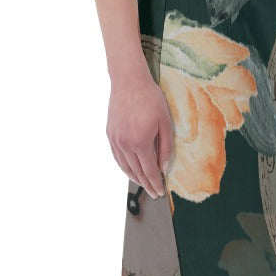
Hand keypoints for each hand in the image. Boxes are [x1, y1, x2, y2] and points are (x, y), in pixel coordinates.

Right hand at [106, 70, 173, 199]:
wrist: (129, 81)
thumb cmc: (150, 99)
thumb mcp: (165, 122)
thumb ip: (165, 148)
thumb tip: (164, 168)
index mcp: (140, 142)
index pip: (149, 171)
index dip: (156, 184)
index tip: (160, 192)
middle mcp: (125, 144)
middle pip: (136, 172)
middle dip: (147, 184)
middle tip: (154, 193)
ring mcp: (115, 139)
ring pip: (125, 167)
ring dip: (135, 178)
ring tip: (144, 184)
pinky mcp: (110, 134)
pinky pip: (117, 157)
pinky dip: (124, 167)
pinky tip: (130, 170)